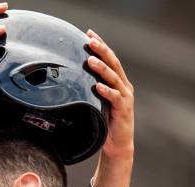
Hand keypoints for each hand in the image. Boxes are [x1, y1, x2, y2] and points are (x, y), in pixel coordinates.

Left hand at [86, 30, 133, 161]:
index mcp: (117, 82)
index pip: (109, 59)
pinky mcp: (124, 110)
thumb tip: (68, 78)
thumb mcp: (95, 102)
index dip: (100, 45)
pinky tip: (97, 86)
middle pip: (113, 63)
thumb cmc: (104, 122)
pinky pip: (115, 98)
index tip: (88, 33)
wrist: (117, 145)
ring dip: (101, 69)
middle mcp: (124, 86)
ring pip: (114, 78)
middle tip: (90, 40)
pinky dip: (107, 91)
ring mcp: (125, 97)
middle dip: (101, 50)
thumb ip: (88, 89)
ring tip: (90, 60)